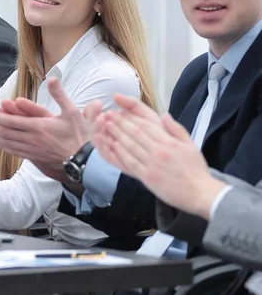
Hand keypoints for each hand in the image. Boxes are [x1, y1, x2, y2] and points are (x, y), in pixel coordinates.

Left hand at [0, 77, 101, 163]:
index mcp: (39, 126)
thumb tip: (52, 78)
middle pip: (4, 132)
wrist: (86, 160)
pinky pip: (15, 151)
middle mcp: (32, 139)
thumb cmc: (79, 135)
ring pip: (7, 142)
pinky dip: (3, 146)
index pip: (10, 121)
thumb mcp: (72, 111)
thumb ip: (60, 94)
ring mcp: (32, 149)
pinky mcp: (35, 157)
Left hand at [93, 95, 225, 219]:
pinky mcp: (147, 176)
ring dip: (116, 135)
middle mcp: (159, 151)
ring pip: (130, 146)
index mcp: (169, 142)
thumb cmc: (195, 169)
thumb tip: (164, 115)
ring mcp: (152, 164)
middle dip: (119, 123)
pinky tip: (112, 146)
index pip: (146, 126)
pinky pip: (130, 162)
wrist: (200, 193)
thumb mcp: (191, 145)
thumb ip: (176, 129)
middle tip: (107, 116)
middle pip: (135, 133)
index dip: (131, 117)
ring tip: (105, 127)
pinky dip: (120, 153)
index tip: (120, 112)